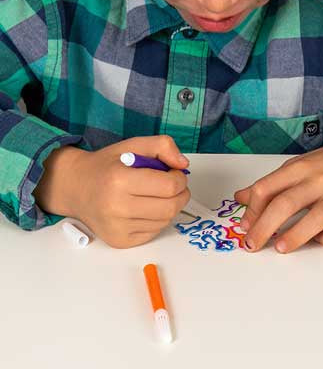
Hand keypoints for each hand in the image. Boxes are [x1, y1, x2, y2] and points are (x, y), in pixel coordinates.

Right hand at [33, 135, 190, 247]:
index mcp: (119, 180)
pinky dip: (157, 219)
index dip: (180, 178)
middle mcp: (116, 207)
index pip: (170, 186)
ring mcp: (117, 227)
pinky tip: (145, 208)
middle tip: (173, 186)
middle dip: (180, 194)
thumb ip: (163, 146)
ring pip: (165, 221)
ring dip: (170, 207)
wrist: (75, 187)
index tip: (175, 173)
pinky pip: (154, 232)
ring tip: (156, 195)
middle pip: (171, 207)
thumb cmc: (106, 166)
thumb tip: (183, 164)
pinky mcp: (120, 241)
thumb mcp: (134, 144)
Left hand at [234, 139, 322, 253]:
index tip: (245, 227)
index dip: (252, 210)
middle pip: (287, 203)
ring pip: (316, 218)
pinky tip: (319, 241)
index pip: (268, 188)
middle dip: (264, 227)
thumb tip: (240, 198)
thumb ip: (272, 183)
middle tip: (252, 245)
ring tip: (281, 248)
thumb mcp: (300, 165)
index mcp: (302, 168)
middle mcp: (321, 180)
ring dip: (295, 235)